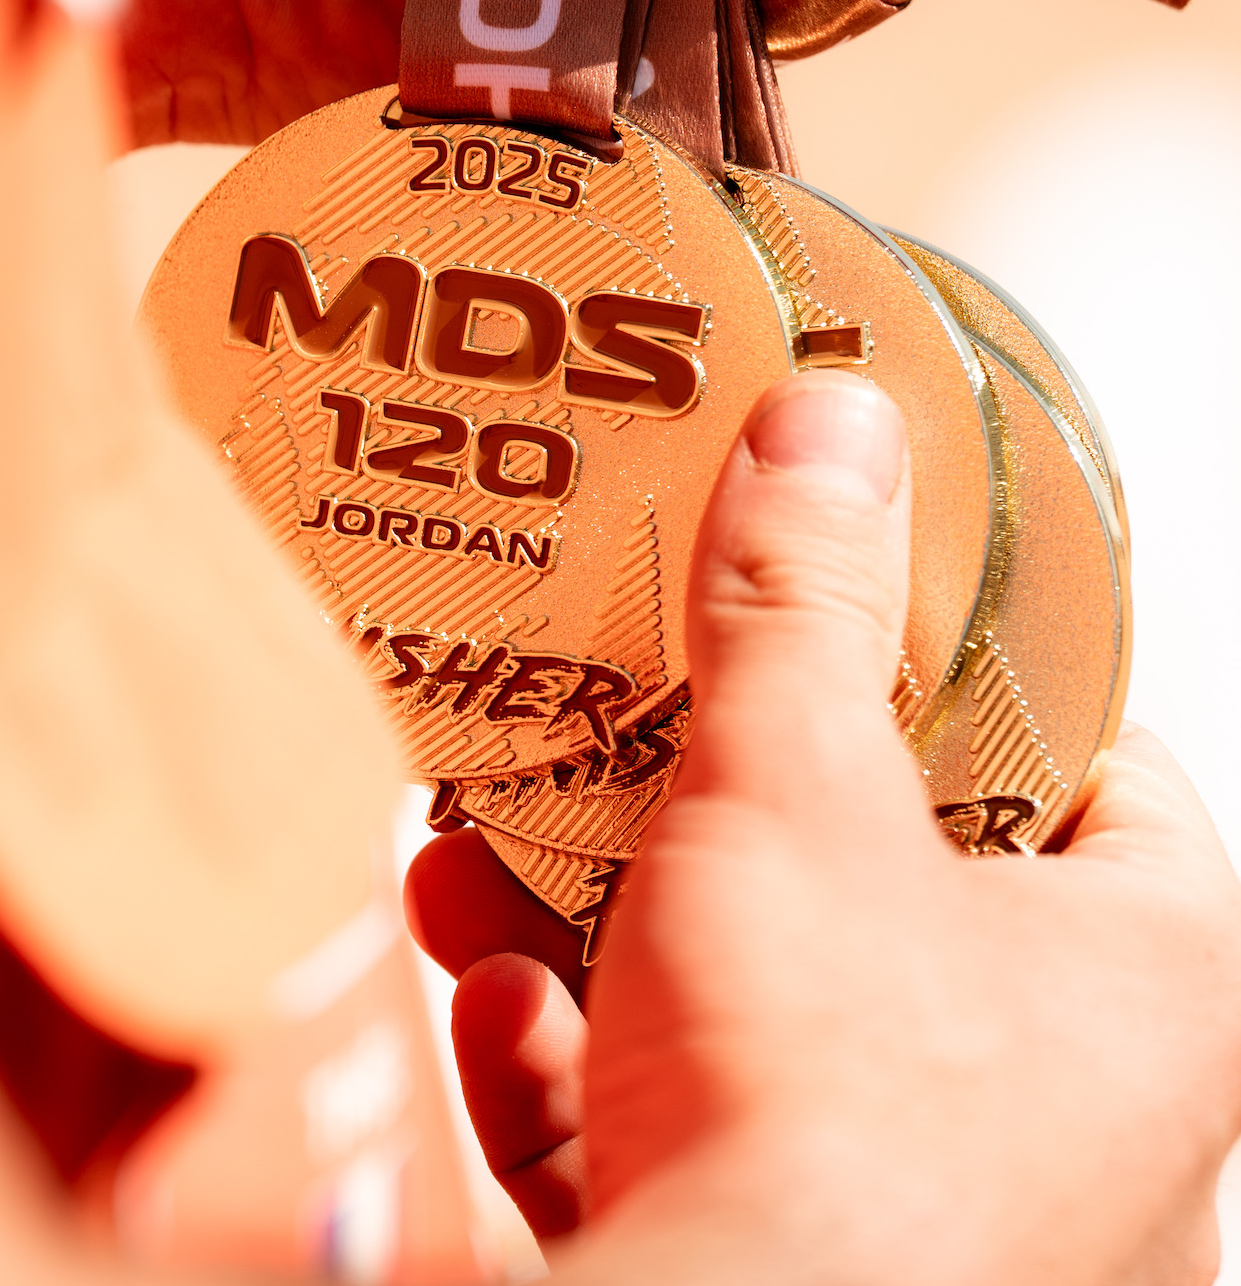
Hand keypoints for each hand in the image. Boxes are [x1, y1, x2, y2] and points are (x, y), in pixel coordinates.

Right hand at [409, 373, 1240, 1283]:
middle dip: (708, 815)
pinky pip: (675, 1136)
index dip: (968, 683)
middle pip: (877, 897)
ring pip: (750, 1023)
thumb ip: (804, 611)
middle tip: (621, 731)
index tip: (844, 621)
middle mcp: (1063, 1110)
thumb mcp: (794, 796)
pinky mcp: (782, 1266)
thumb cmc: (835, 1114)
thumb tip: (831, 430)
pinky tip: (494, 1007)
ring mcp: (924, 1208)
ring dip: (597, 933)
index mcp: (1147, 980)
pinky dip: (575, 1066)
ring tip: (485, 852)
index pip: (1097, 782)